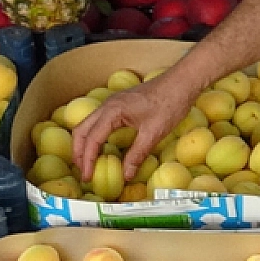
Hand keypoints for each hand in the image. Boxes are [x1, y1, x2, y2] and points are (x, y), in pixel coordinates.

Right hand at [72, 72, 197, 181]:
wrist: (180, 82)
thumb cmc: (169, 104)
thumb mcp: (153, 133)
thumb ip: (137, 155)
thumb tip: (126, 175)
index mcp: (112, 111)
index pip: (92, 139)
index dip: (87, 161)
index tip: (87, 177)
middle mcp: (107, 105)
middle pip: (82, 130)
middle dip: (78, 152)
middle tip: (82, 172)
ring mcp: (112, 103)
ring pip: (88, 124)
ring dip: (84, 144)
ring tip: (87, 163)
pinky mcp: (118, 104)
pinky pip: (98, 121)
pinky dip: (93, 136)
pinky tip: (101, 147)